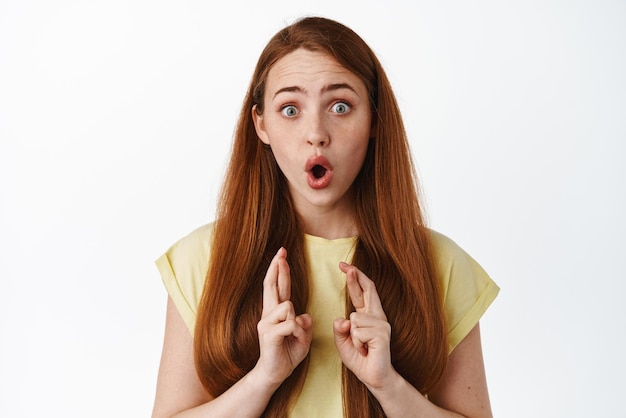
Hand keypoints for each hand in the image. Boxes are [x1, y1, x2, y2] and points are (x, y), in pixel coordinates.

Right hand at [255, 248, 312, 386]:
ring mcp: (266, 322)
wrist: (274, 373)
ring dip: (297, 321)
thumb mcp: (303, 336)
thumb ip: (304, 323)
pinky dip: (297, 332)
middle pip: (271, 285)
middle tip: (281, 252)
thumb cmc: (287, 353)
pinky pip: (290, 323)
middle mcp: (268, 313)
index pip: (278, 286)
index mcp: (276, 311)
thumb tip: (303, 315)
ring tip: (294, 336)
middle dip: (277, 267)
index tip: (282, 254)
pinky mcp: (268, 333)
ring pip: (288, 305)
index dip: (280, 270)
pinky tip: (291, 340)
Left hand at [333, 262, 395, 389]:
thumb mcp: (343, 342)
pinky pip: (358, 332)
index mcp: (368, 315)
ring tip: (362, 348)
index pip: (362, 291)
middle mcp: (377, 316)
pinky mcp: (383, 334)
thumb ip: (340, 329)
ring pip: (354, 319)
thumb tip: (343, 319)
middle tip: (344, 266)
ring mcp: (382, 324)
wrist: (374, 378)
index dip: (354, 277)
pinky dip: (357, 343)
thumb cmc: (360, 359)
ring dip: (352, 337)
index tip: (344, 266)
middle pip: (367, 289)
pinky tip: (366, 351)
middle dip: (355, 277)